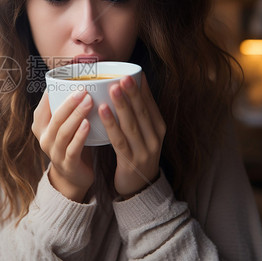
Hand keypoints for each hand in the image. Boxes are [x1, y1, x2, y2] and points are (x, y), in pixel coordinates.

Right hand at [32, 90, 94, 201]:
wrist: (74, 177)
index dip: (53, 92)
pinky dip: (80, 135)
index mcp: (41, 126)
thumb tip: (81, 80)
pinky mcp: (67, 164)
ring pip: (63, 132)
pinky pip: (72, 148)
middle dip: (69, 102)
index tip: (68, 79)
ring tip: (88, 102)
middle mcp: (44, 139)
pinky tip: (88, 124)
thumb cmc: (72, 144)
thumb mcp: (64, 125)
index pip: (43, 106)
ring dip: (76, 115)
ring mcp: (54, 153)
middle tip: (83, 90)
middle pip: (55, 118)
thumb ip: (67, 108)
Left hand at [98, 73, 165, 197]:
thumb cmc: (137, 154)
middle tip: (123, 76)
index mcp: (158, 128)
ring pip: (132, 124)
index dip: (143, 88)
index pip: (151, 104)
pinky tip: (103, 111)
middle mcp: (155, 138)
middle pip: (143, 112)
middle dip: (132, 93)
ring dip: (122, 105)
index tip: (135, 72)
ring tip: (113, 88)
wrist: (139, 188)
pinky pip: (119, 140)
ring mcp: (144, 151)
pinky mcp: (131, 161)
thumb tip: (129, 87)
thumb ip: (137, 114)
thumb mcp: (143, 134)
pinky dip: (111, 124)